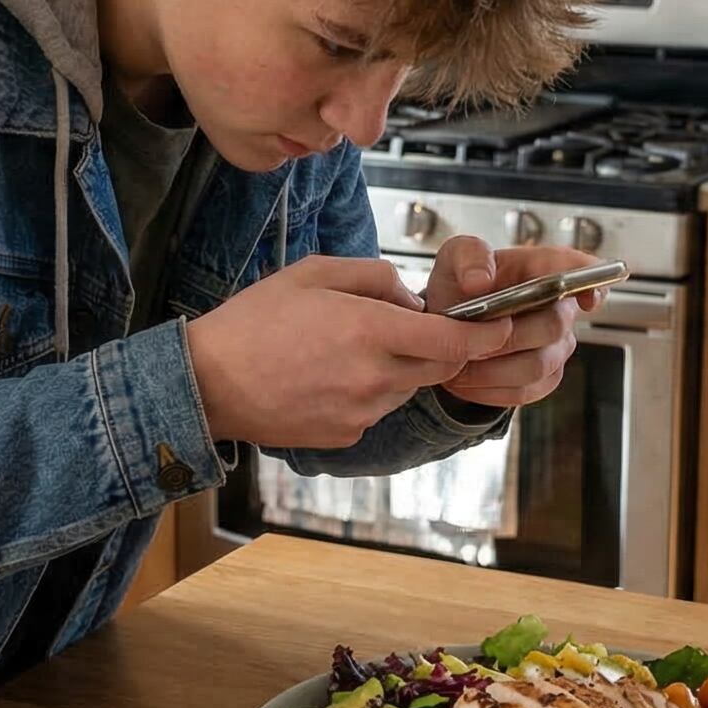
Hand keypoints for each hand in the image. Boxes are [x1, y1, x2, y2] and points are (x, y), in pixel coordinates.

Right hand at [186, 255, 514, 449]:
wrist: (207, 383)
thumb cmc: (255, 321)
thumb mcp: (315, 272)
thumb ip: (376, 277)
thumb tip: (411, 300)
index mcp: (370, 331)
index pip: (455, 341)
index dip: (485, 335)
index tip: (500, 326)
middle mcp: (373, 378)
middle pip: (441, 367)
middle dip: (443, 347)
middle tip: (414, 326)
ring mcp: (361, 413)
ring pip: (408, 388)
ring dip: (402, 368)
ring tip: (351, 348)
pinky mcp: (346, 436)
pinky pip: (378, 410)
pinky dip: (371, 392)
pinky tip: (330, 376)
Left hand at [421, 237, 597, 410]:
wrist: (449, 325)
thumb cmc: (460, 286)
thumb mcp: (454, 257)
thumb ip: (468, 256)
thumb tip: (480, 280)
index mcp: (540, 268)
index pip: (578, 271)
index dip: (590, 283)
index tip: (587, 299)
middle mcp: (558, 306)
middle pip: (553, 326)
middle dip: (507, 336)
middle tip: (470, 336)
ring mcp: (557, 343)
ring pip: (539, 364)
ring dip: (494, 368)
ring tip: (462, 360)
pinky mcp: (546, 375)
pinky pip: (527, 390)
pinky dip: (493, 388)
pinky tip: (471, 378)